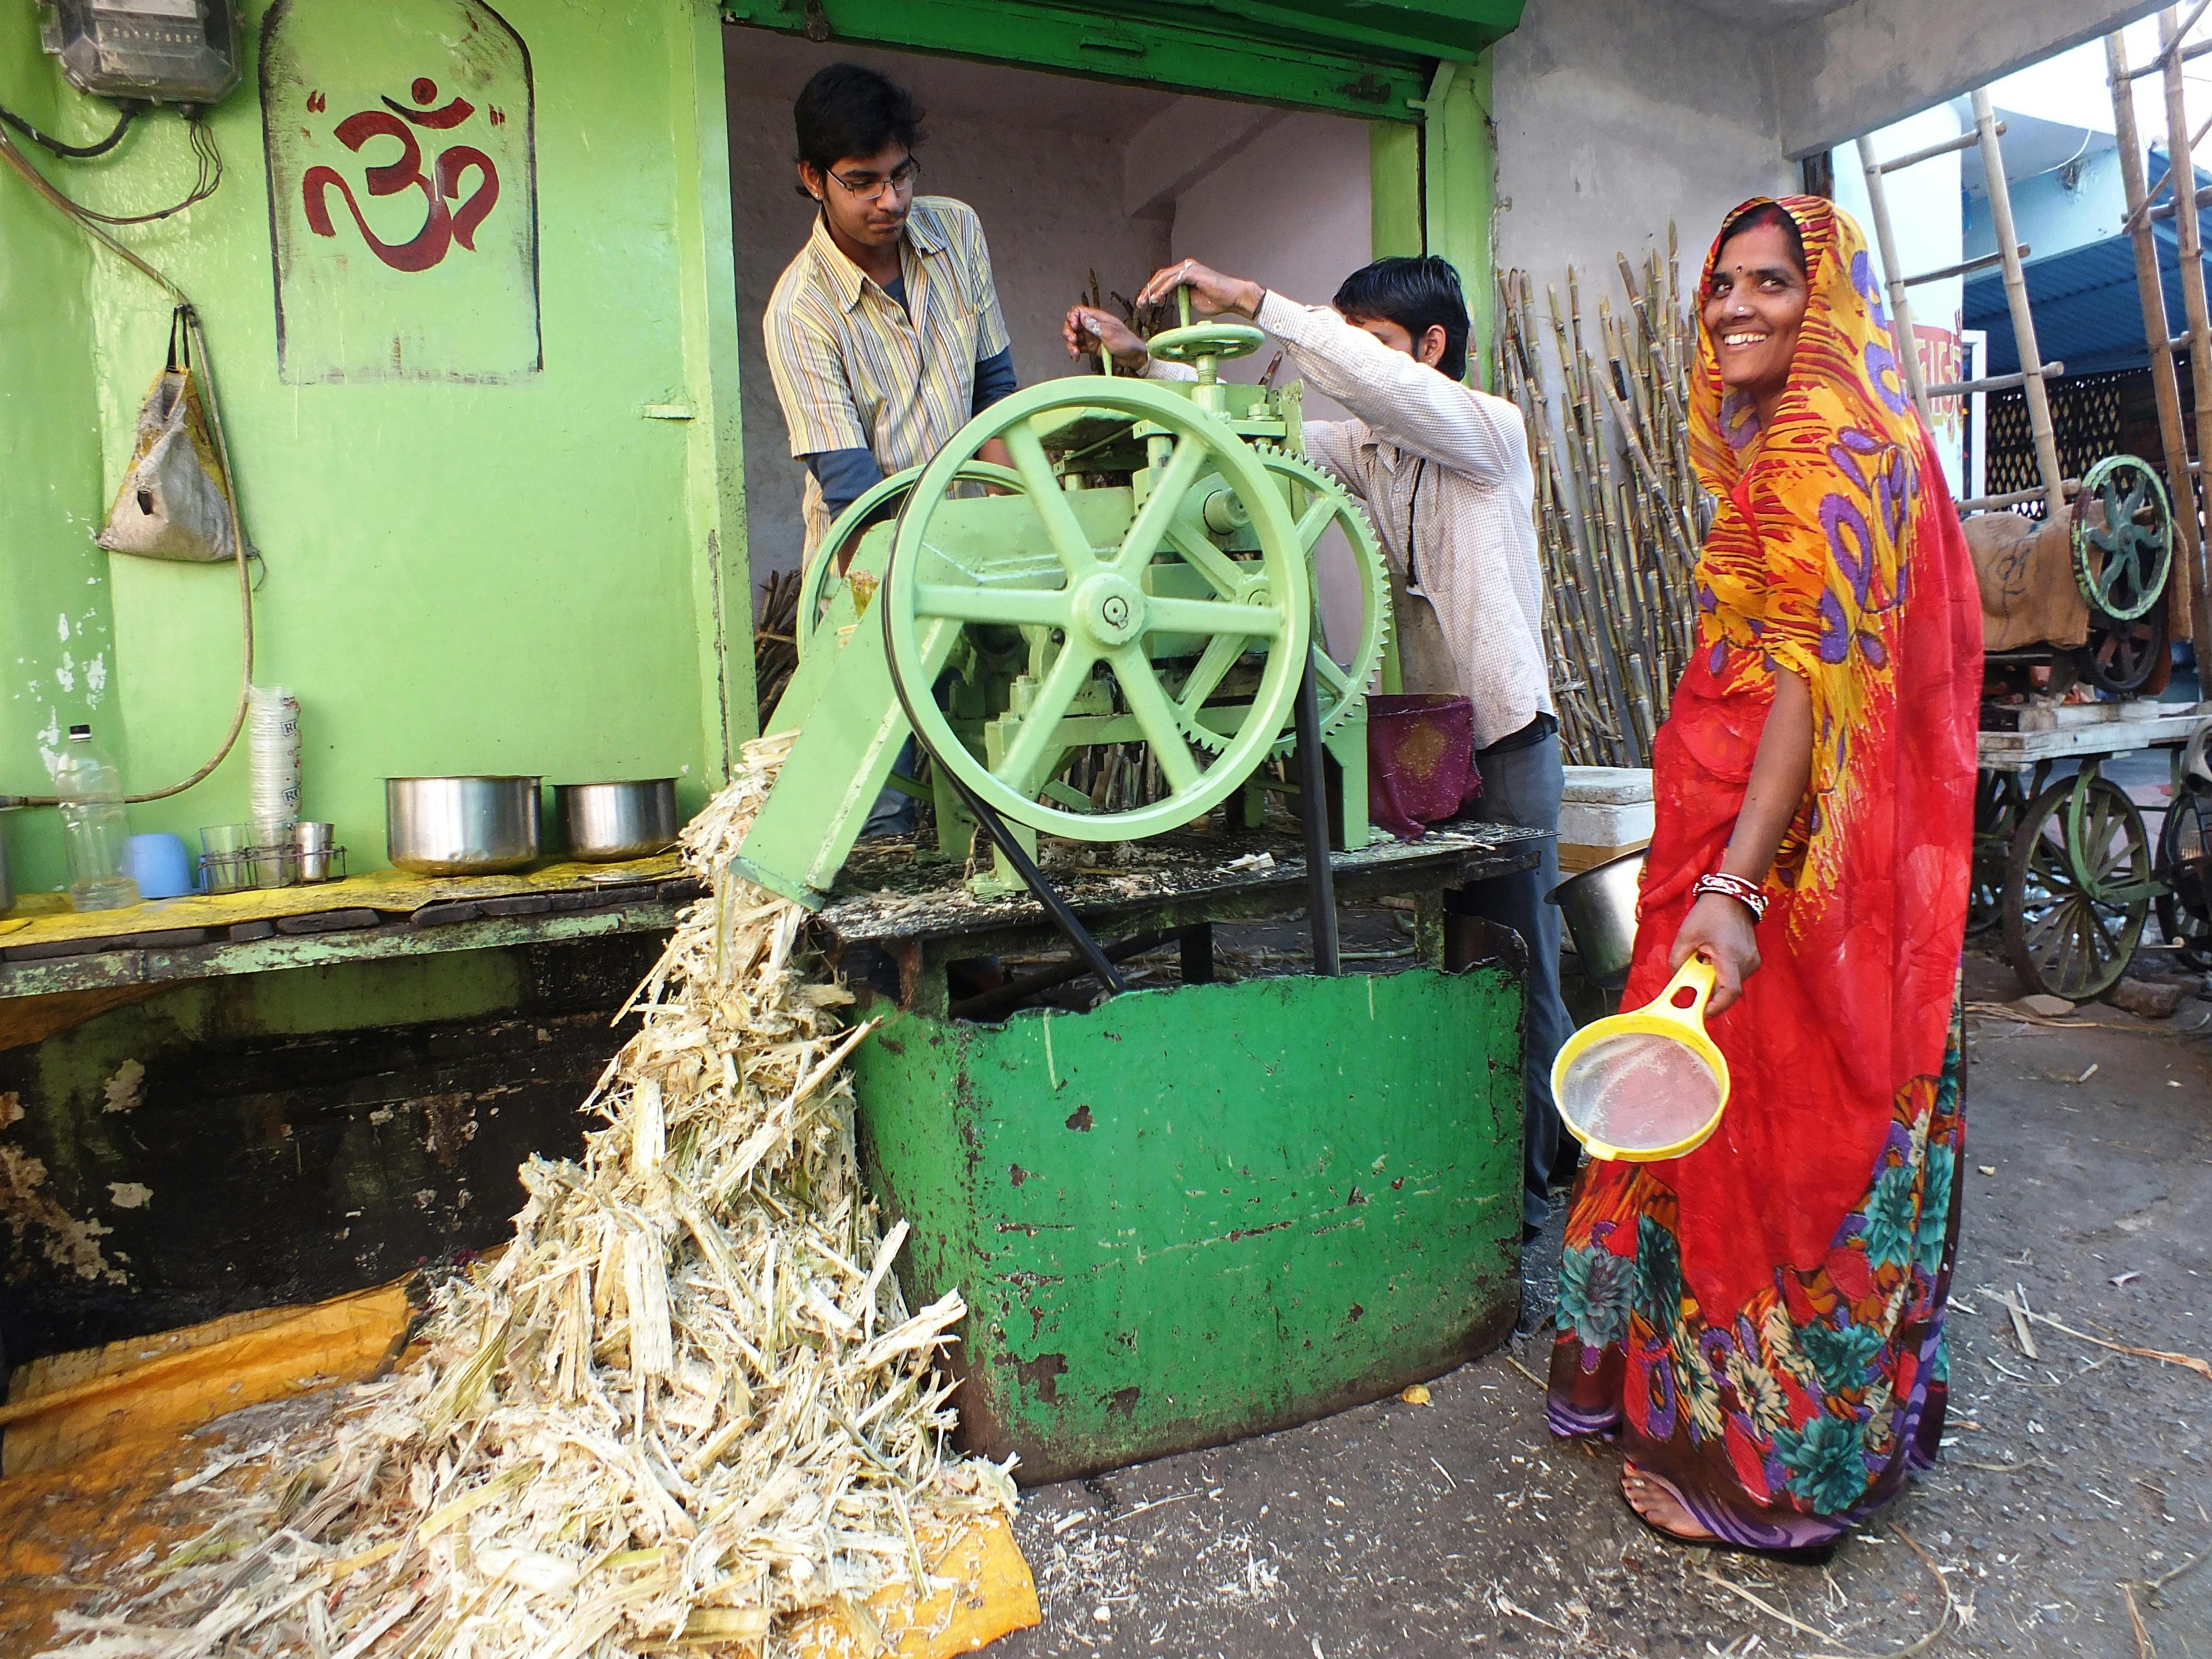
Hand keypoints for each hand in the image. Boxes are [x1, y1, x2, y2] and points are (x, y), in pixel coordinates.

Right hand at [1063, 305, 1146, 370]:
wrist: (1133, 357)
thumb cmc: (1126, 342)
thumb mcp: (1110, 332)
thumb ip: (1096, 325)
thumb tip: (1082, 317)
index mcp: (1098, 318)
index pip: (1079, 311)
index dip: (1073, 317)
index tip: (1074, 326)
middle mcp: (1093, 325)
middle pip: (1073, 324)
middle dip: (1068, 331)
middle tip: (1072, 340)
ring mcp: (1091, 336)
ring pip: (1074, 337)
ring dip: (1070, 344)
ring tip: (1075, 353)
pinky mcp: (1091, 347)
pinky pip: (1078, 347)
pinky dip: (1075, 352)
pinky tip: (1076, 357)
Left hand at [1135, 258, 1263, 321]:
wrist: (1233, 298)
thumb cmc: (1217, 301)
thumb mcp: (1192, 301)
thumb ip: (1180, 296)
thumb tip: (1167, 297)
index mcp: (1186, 273)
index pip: (1164, 279)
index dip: (1152, 290)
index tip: (1144, 302)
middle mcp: (1186, 267)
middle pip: (1161, 276)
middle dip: (1148, 290)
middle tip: (1140, 303)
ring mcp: (1189, 268)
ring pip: (1165, 277)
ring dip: (1153, 290)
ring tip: (1145, 302)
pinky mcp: (1192, 272)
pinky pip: (1173, 281)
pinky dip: (1163, 290)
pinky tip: (1156, 299)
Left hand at [1667, 893, 1760, 1016]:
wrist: (1731, 897)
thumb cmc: (1709, 914)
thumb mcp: (1685, 936)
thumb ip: (1677, 962)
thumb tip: (1676, 981)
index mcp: (1731, 956)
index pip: (1729, 992)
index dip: (1715, 1006)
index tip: (1701, 1012)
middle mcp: (1747, 962)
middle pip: (1728, 991)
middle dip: (1709, 991)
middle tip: (1692, 980)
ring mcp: (1753, 961)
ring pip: (1732, 984)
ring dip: (1714, 980)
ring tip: (1703, 960)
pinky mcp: (1753, 960)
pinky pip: (1736, 975)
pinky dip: (1722, 974)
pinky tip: (1712, 958)